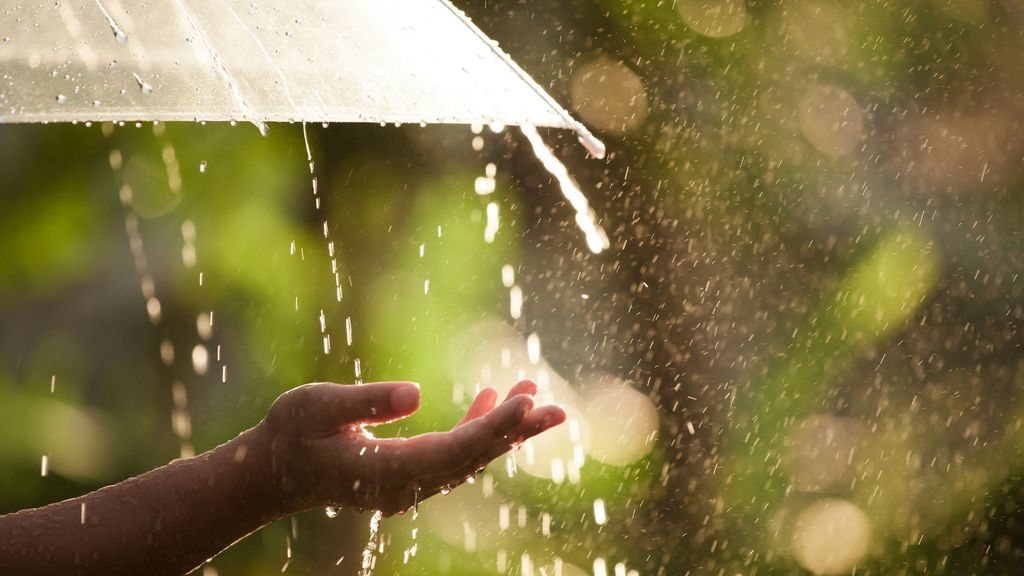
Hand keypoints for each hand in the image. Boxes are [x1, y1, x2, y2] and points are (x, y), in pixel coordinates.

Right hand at [257, 380, 564, 515]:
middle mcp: (408, 485)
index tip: (526, 404)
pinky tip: (493, 398)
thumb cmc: (290, 433)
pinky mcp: (411, 473)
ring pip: (471, 457)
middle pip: (474, 457)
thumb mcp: (316, 407)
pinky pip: (456, 453)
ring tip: (535, 394)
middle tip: (557, 408)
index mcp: (387, 471)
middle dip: (516, 431)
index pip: (453, 450)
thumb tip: (415, 393)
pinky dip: (478, 428)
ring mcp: (411, 483)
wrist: (274, 470)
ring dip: (505, 429)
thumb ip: (365, 401)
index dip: (492, 427)